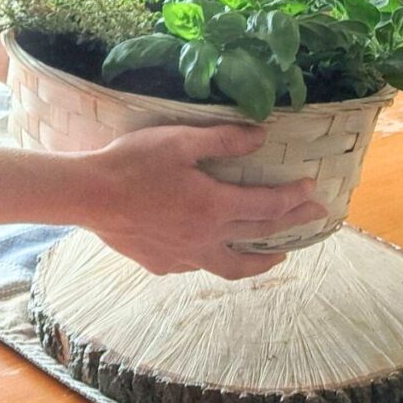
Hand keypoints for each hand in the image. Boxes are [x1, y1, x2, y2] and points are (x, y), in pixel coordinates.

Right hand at [68, 124, 325, 279]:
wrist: (88, 195)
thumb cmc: (133, 163)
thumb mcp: (181, 141)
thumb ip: (224, 139)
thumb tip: (262, 136)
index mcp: (214, 206)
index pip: (268, 206)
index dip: (294, 197)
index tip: (313, 189)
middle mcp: (205, 238)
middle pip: (260, 237)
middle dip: (292, 226)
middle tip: (315, 219)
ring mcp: (183, 256)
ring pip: (232, 266)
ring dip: (259, 261)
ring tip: (275, 257)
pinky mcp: (161, 264)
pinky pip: (197, 266)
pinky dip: (215, 258)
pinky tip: (213, 251)